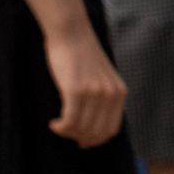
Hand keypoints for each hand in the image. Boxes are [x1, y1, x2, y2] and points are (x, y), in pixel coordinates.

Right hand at [44, 24, 126, 146]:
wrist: (71, 33)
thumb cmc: (81, 55)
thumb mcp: (102, 77)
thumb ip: (103, 98)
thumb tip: (92, 129)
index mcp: (120, 92)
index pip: (111, 129)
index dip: (95, 140)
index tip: (81, 141)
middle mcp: (110, 94)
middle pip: (96, 133)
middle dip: (79, 138)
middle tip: (66, 132)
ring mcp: (94, 92)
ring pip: (81, 129)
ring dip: (67, 133)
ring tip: (58, 126)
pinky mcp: (76, 90)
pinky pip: (70, 121)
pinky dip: (60, 127)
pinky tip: (53, 123)